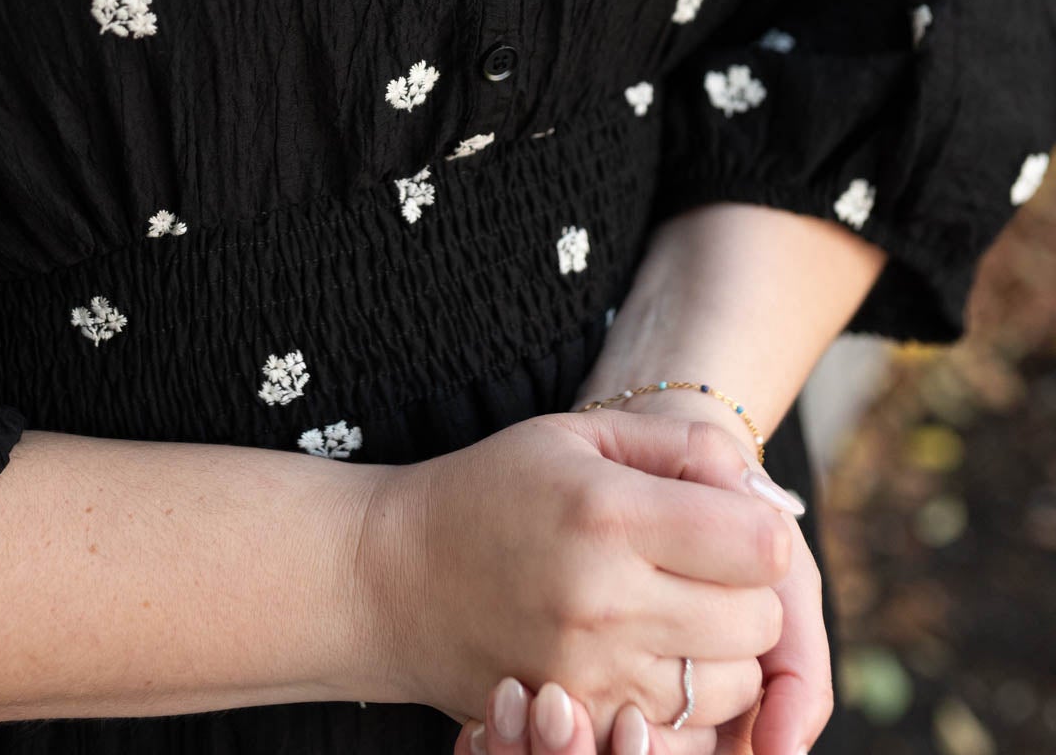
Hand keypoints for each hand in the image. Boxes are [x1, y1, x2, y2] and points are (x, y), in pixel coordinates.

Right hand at [353, 410, 793, 741]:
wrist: (392, 575)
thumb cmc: (494, 489)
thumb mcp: (581, 433)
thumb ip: (681, 449)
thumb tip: (765, 493)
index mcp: (610, 514)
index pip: (762, 547)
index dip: (759, 529)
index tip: (727, 520)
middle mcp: (606, 602)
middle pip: (759, 622)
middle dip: (750, 591)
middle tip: (706, 566)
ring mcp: (593, 675)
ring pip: (733, 687)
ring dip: (725, 652)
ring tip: (675, 610)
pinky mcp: (577, 720)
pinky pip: (683, 733)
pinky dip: (690, 704)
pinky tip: (655, 659)